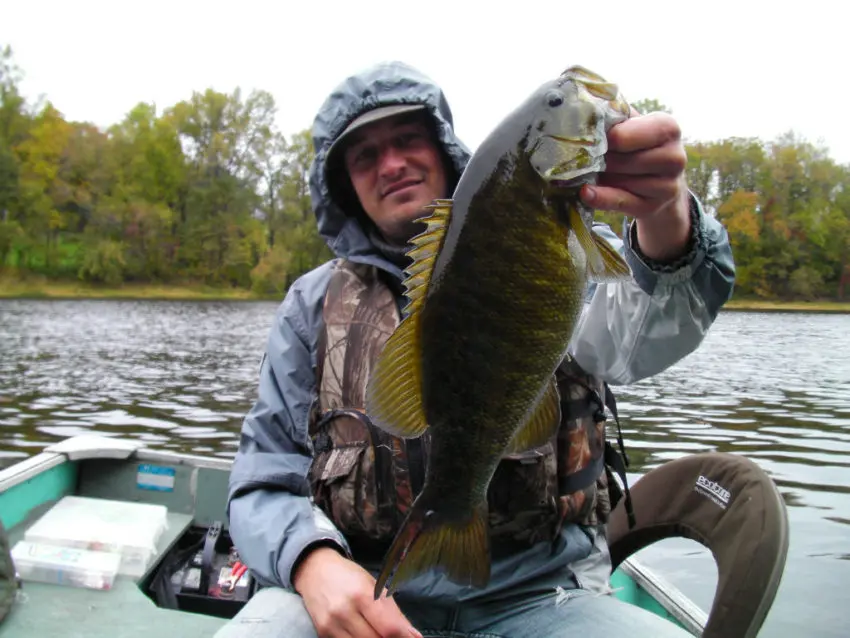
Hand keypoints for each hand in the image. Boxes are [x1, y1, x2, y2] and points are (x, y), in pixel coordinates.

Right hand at [293, 546, 422, 637]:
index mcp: (362, 594)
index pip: (389, 628)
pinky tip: (366, 635)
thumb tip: (415, 637)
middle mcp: (345, 611)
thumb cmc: (350, 576)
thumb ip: (394, 614)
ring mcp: (331, 625)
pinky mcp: (322, 634)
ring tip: (381, 634)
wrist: (315, 572)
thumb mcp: (375, 586)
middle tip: (397, 636)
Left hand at [581, 108, 691, 261]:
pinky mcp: (653, 207)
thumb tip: (584, 106)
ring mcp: (667, 185)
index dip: (604, 138)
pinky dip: (601, 198)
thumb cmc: (638, 145)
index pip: (626, 135)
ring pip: (620, 181)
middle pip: (621, 160)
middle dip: (600, 159)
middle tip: (582, 158)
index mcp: (668, 128)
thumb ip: (615, 114)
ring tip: (590, 171)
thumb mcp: (633, 123)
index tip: (589, 138)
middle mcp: (674, 157)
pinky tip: (585, 193)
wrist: (660, 182)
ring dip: (600, 177)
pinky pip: (621, 202)